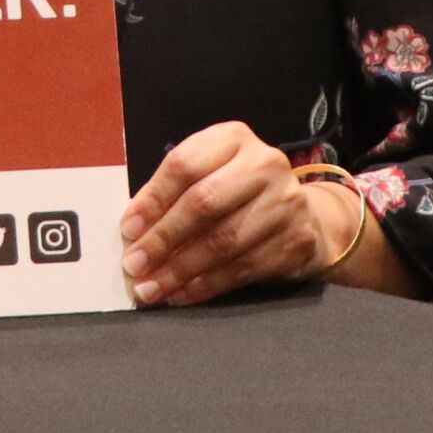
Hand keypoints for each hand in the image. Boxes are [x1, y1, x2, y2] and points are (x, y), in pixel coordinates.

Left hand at [117, 122, 359, 307]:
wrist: (304, 216)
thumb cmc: (239, 194)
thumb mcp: (209, 175)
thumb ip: (173, 193)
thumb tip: (134, 231)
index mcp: (233, 139)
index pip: (183, 166)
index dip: (152, 200)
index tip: (128, 229)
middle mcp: (264, 165)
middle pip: (203, 204)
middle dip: (162, 239)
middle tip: (134, 265)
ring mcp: (285, 202)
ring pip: (222, 241)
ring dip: (179, 270)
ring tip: (151, 287)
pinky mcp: (296, 240)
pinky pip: (242, 268)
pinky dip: (205, 285)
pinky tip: (181, 294)